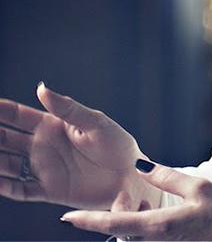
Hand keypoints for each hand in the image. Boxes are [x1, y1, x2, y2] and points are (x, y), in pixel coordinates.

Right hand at [0, 83, 160, 210]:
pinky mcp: (49, 190)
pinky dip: (4, 187)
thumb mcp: (95, 122)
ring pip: (8, 165)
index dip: (1, 112)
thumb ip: (67, 108)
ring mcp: (44, 168)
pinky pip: (20, 189)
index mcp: (54, 125)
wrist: (131, 177)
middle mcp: (44, 146)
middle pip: (7, 140)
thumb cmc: (117, 144)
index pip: (19, 117)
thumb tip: (41, 88)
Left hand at [61, 159, 211, 240]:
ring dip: (126, 227)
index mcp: (158, 225)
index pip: (114, 224)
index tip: (67, 217)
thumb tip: (140, 166)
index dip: (88, 221)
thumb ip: (167, 176)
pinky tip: (154, 219)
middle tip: (103, 208)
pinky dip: (141, 233)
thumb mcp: (198, 186)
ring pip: (132, 240)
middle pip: (119, 235)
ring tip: (127, 211)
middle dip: (109, 221)